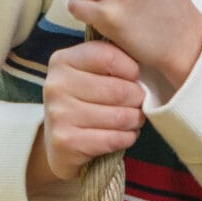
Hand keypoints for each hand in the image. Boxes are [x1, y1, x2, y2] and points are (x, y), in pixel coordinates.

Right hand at [29, 39, 144, 188]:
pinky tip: (122, 135)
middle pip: (119, 90)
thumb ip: (113, 59)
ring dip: (135, 120)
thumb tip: (145, 59)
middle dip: (138, 99)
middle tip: (137, 104)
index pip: (108, 56)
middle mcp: (56, 85)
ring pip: (120, 117)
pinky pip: (114, 139)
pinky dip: (127, 138)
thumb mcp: (94, 73)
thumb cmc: (88, 102)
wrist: (63, 144)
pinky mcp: (65, 142)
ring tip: (131, 119)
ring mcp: (58, 115)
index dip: (131, 70)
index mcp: (62, 60)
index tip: (133, 78)